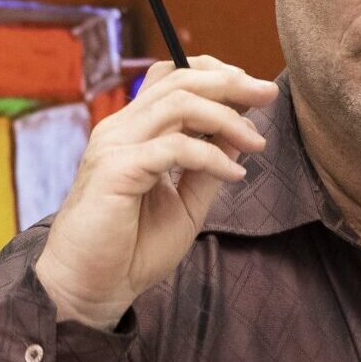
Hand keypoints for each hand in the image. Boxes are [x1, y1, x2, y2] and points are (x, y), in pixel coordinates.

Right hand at [33, 55, 278, 328]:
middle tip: (269, 93)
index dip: (215, 74)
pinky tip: (235, 174)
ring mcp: (114, 145)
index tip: (255, 90)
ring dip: (226, 118)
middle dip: (230, 82)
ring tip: (257, 142)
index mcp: (134, 131)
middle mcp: (121, 129)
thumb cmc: (134, 248)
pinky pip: (175, 148)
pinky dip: (212, 156)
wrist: (92, 287)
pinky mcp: (116, 169)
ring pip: (178, 104)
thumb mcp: (187, 203)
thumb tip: (242, 135)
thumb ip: (209, 167)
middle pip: (179, 81)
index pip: (172, 78)